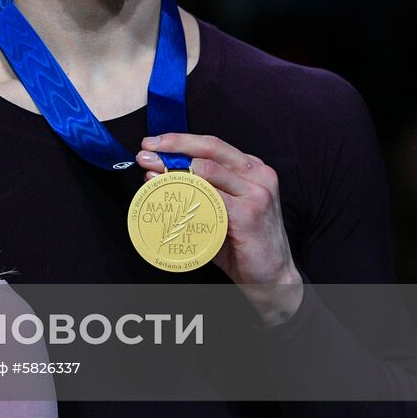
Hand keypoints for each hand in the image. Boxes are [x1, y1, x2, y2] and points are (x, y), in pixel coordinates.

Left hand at [138, 133, 303, 325]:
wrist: (271, 277)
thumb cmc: (241, 242)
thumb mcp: (219, 208)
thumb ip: (196, 189)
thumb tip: (156, 173)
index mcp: (251, 168)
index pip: (212, 144)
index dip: (179, 140)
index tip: (152, 143)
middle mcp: (257, 174)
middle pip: (210, 148)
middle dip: (173, 146)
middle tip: (145, 151)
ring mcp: (256, 192)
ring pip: (207, 170)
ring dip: (173, 169)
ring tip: (150, 172)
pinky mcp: (250, 213)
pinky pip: (211, 197)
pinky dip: (186, 193)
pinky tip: (170, 195)